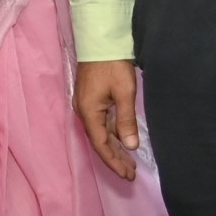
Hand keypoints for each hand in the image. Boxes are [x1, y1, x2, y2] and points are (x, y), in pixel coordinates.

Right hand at [74, 60, 140, 180]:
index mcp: (89, 112)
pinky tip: (123, 140)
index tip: (128, 175)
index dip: (114, 162)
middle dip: (115, 158)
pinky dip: (113, 134)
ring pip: (101, 133)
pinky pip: (102, 123)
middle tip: (131, 174)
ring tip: (129, 162)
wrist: (100, 40)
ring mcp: (86, 105)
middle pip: (100, 141)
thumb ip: (126, 121)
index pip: (102, 145)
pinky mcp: (91, 99)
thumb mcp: (124, 93)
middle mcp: (84, 112)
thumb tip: (130, 146)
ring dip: (115, 147)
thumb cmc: (113, 65)